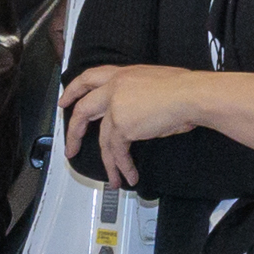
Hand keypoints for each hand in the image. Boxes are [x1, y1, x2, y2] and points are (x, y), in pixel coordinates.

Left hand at [58, 61, 206, 186]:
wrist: (190, 94)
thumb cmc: (183, 89)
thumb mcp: (153, 83)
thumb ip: (137, 96)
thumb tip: (138, 116)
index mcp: (122, 74)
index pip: (89, 78)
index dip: (74, 90)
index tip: (64, 101)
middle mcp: (113, 88)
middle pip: (83, 110)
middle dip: (73, 132)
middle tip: (70, 148)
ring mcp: (115, 107)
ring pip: (102, 140)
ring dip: (109, 164)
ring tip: (113, 179)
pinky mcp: (122, 126)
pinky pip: (117, 151)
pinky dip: (123, 166)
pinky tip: (130, 175)